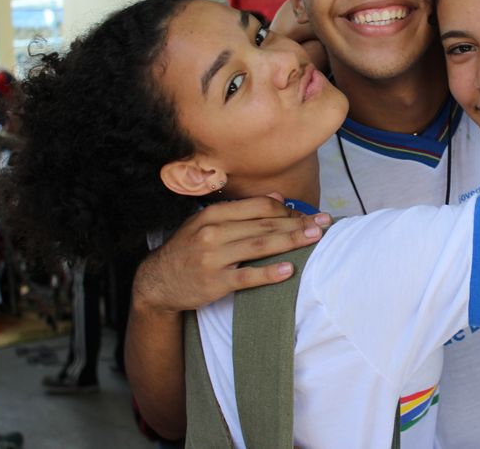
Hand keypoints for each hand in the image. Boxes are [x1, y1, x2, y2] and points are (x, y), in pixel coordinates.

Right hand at [132, 195, 328, 314]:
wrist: (156, 281)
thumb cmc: (189, 249)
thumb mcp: (207, 223)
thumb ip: (241, 211)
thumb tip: (277, 198)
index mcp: (214, 214)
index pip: (259, 207)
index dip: (288, 211)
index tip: (309, 216)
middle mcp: (213, 232)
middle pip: (264, 225)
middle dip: (298, 223)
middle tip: (323, 225)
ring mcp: (213, 257)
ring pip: (259, 246)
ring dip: (290, 241)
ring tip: (314, 239)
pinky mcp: (214, 282)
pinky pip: (246, 276)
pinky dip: (268, 273)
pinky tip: (287, 270)